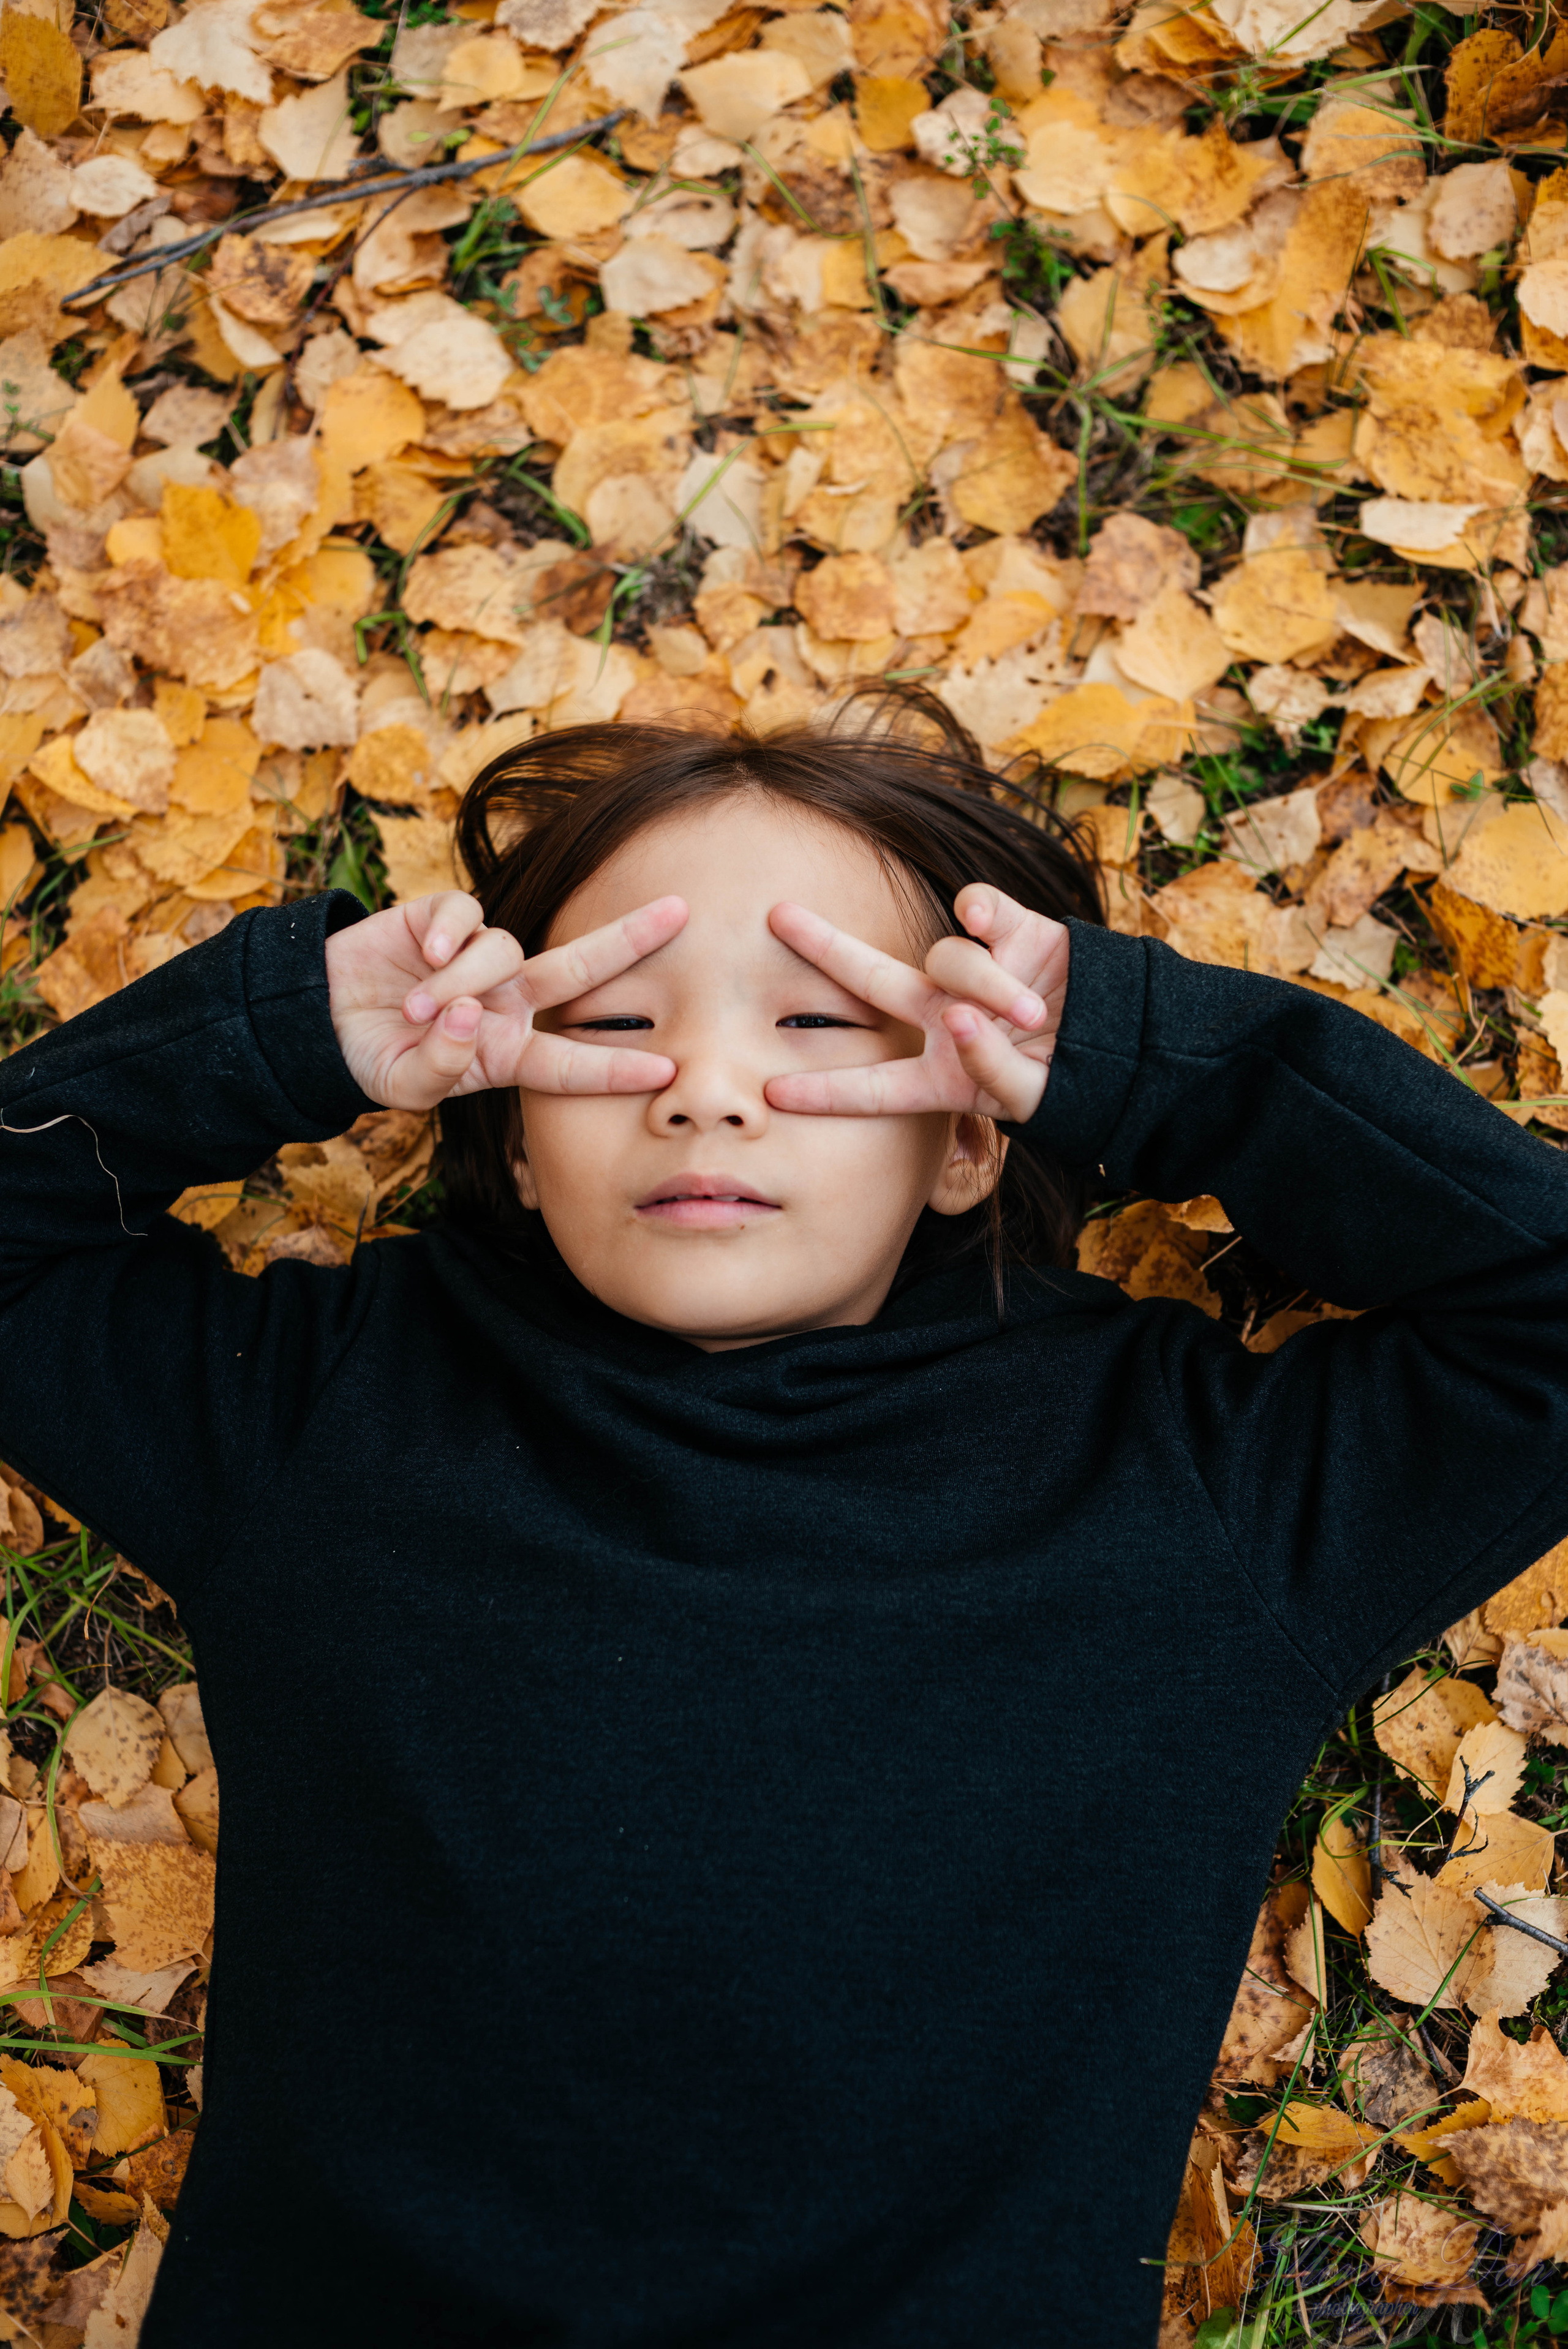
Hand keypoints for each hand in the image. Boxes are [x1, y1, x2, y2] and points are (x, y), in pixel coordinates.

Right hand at [324, 890, 686, 1109]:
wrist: (319, 1020)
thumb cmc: (371, 1059)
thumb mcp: (403, 1086)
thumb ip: (440, 1066)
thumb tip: (469, 1017)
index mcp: (507, 1051)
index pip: (570, 1063)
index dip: (614, 1068)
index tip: (666, 1071)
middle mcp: (506, 1001)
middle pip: (580, 970)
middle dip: (630, 939)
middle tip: (682, 912)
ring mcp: (478, 958)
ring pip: (503, 951)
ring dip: (463, 981)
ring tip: (417, 1010)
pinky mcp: (441, 920)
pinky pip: (465, 917)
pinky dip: (449, 938)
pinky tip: (423, 957)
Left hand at [763, 885, 1069, 1124]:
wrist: (1134, 1047)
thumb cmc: (1075, 1085)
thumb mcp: (1031, 1099)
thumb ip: (992, 1069)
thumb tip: (961, 1017)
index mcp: (940, 1074)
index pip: (873, 1086)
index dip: (825, 1091)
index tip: (773, 1093)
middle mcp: (947, 1017)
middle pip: (872, 982)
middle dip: (826, 948)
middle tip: (776, 916)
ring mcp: (979, 974)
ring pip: (949, 957)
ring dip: (987, 984)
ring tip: (1031, 1017)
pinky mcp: (1018, 934)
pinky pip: (980, 909)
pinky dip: (981, 911)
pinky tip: (988, 921)